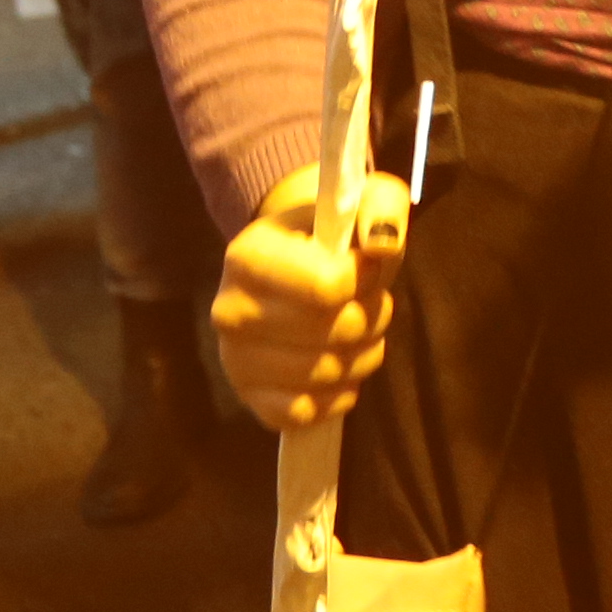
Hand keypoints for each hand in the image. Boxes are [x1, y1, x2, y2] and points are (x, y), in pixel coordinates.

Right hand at [213, 166, 404, 430]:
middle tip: (368, 300)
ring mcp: (234, 360)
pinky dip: (338, 395)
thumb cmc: (335, 232)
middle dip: (370, 317)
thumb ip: (383, 209)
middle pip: (333, 334)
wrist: (297, 263)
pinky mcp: (248, 398)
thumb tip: (382, 246)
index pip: (326, 288)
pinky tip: (342, 367)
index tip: (367, 265)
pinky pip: (305, 413)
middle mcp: (228, 310)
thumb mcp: (366, 198)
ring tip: (360, 330)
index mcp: (248, 254)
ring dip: (362, 355)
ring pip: (325, 376)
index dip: (365, 279)